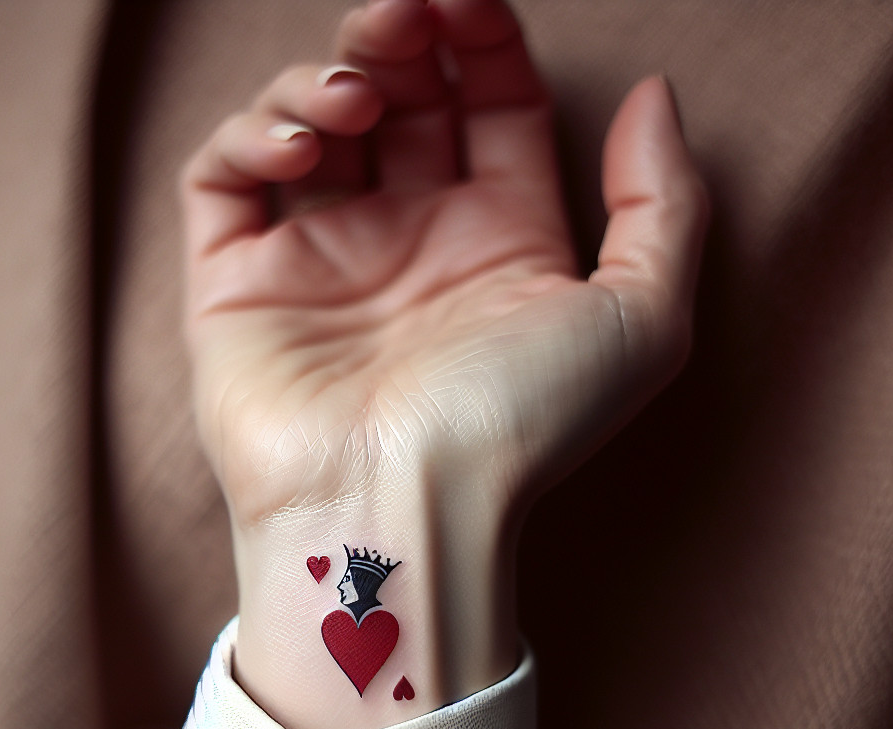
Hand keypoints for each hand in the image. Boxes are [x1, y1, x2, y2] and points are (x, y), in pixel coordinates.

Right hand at [182, 0, 706, 728]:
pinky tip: (305, 142)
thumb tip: (655, 95)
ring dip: (328, 74)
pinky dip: (253, 133)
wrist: (401, 513)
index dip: (483, 38)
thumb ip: (666, 201)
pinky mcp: (236, 283)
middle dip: (401, 34)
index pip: (492, 105)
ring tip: (358, 91)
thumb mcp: (641, 317)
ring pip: (309, 121)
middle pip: (402, 97)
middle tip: (403, 13)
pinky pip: (225, 176)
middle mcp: (410, 243)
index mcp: (501, 244)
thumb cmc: (521, 428)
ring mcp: (320, 260)